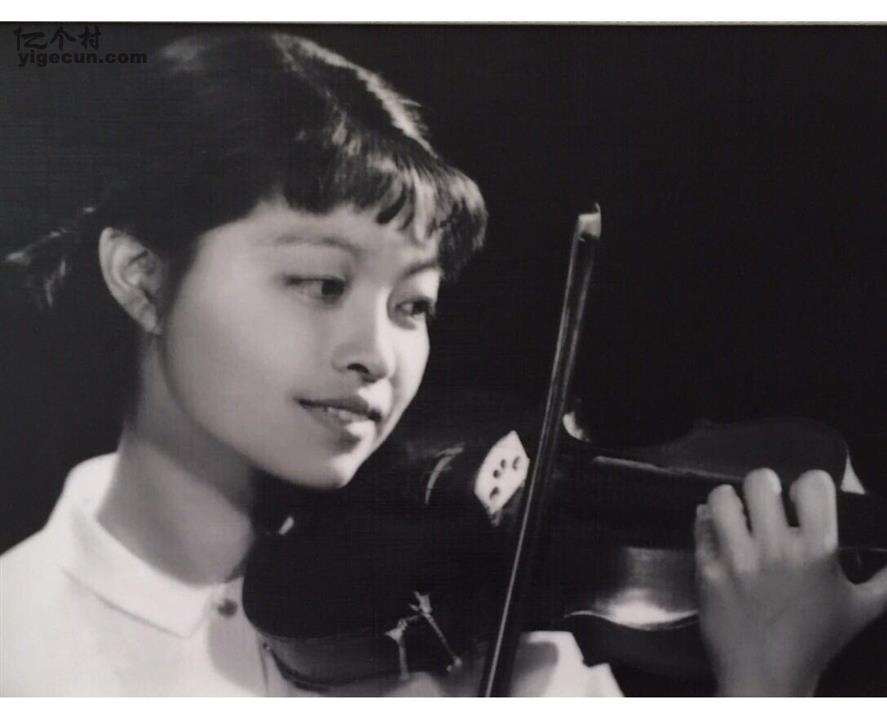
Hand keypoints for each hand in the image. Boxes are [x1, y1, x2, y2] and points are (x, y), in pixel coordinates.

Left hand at [694, 468, 886, 695]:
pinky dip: (706, 525)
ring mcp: (737, 559)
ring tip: (736, 512)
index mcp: (818, 551)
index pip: (813, 484)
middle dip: (763, 487)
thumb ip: (885, 579)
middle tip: (764, 501)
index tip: (802, 496)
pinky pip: (700, 527)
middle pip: (760, 481)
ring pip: (723, 498)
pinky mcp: (707, 570)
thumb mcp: (861, 609)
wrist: (766, 677)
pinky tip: (716, 533)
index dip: (809, 483)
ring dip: (729, 501)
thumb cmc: (815, 641)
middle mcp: (776, 549)